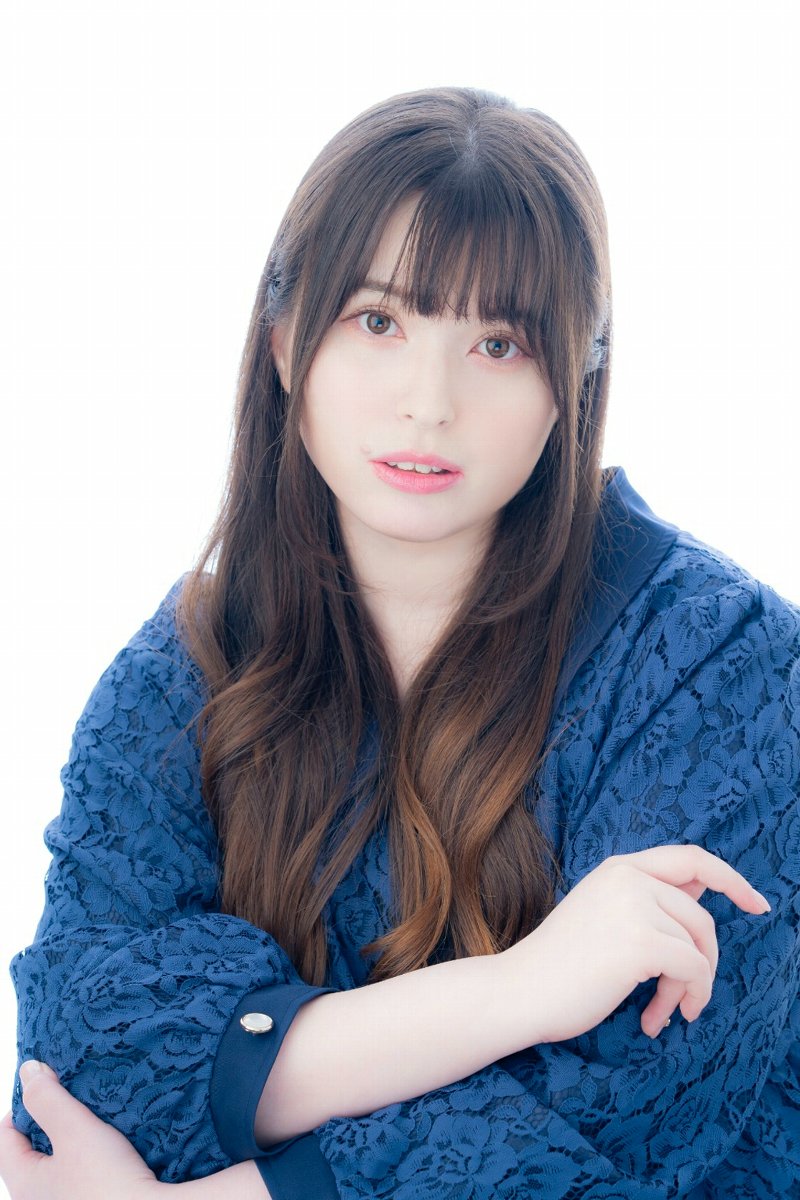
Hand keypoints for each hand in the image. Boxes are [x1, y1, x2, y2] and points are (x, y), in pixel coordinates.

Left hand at [0, 1061, 163, 1199]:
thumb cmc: (107, 1183)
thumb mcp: (74, 1130)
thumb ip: (48, 1100)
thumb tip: (28, 1072)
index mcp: (24, 1184)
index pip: (6, 1137)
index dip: (22, 1105)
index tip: (48, 1085)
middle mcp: (39, 1198)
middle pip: (33, 1148)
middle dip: (52, 1117)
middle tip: (74, 1096)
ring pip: (61, 1159)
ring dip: (76, 1136)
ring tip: (96, 1116)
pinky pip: (83, 1172)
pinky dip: (92, 1153)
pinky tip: (111, 1143)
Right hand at [502, 843, 770, 1042]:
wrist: (518, 990)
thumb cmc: (558, 965)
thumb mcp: (604, 916)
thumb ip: (647, 902)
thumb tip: (700, 901)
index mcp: (619, 867)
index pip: (691, 858)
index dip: (731, 879)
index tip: (757, 904)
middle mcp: (629, 877)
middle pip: (701, 916)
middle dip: (706, 961)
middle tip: (691, 998)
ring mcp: (635, 906)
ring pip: (698, 947)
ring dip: (688, 988)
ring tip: (662, 1013)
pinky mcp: (641, 942)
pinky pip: (693, 970)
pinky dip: (687, 998)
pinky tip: (654, 1019)